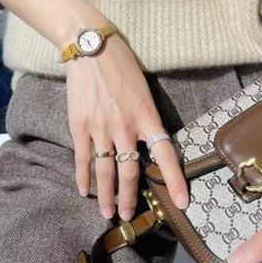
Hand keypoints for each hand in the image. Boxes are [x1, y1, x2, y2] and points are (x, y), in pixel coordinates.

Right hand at [65, 25, 188, 221]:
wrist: (90, 46)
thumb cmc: (121, 63)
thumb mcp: (143, 89)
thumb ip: (145, 117)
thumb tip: (148, 142)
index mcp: (146, 115)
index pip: (165, 154)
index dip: (174, 180)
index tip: (182, 202)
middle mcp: (125, 126)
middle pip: (130, 172)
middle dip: (129, 198)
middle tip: (128, 216)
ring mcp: (100, 128)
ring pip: (106, 170)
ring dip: (106, 196)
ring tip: (108, 213)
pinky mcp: (80, 125)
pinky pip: (83, 158)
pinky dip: (84, 177)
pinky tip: (85, 191)